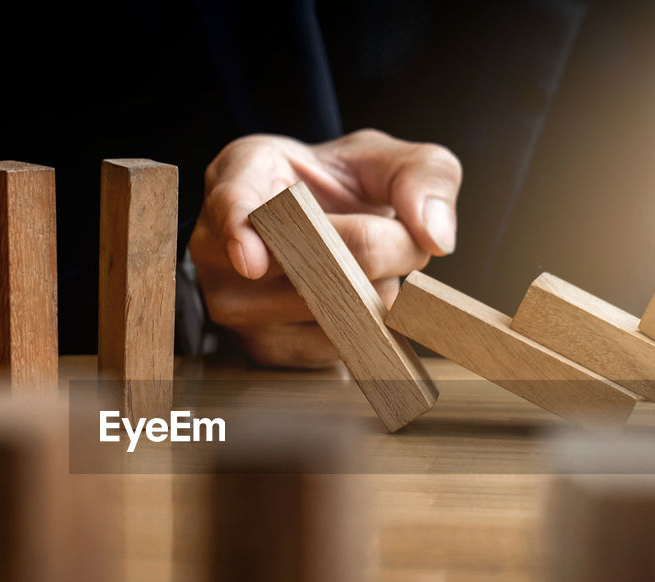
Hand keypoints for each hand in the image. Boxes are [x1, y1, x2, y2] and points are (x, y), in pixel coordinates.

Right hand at [189, 129, 461, 367]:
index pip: (233, 206)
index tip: (253, 261)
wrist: (321, 224)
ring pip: (327, 311)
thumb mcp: (389, 160)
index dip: (241, 232)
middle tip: (397, 235)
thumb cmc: (342, 185)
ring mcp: (232, 304)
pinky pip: (329, 348)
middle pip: (310, 264)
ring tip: (368, 264)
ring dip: (377, 292)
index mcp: (241, 174)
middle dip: (380, 251)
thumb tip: (435, 238)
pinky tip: (357, 299)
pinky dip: (363, 328)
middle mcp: (218, 245)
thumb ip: (425, 177)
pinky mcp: (261, 349)